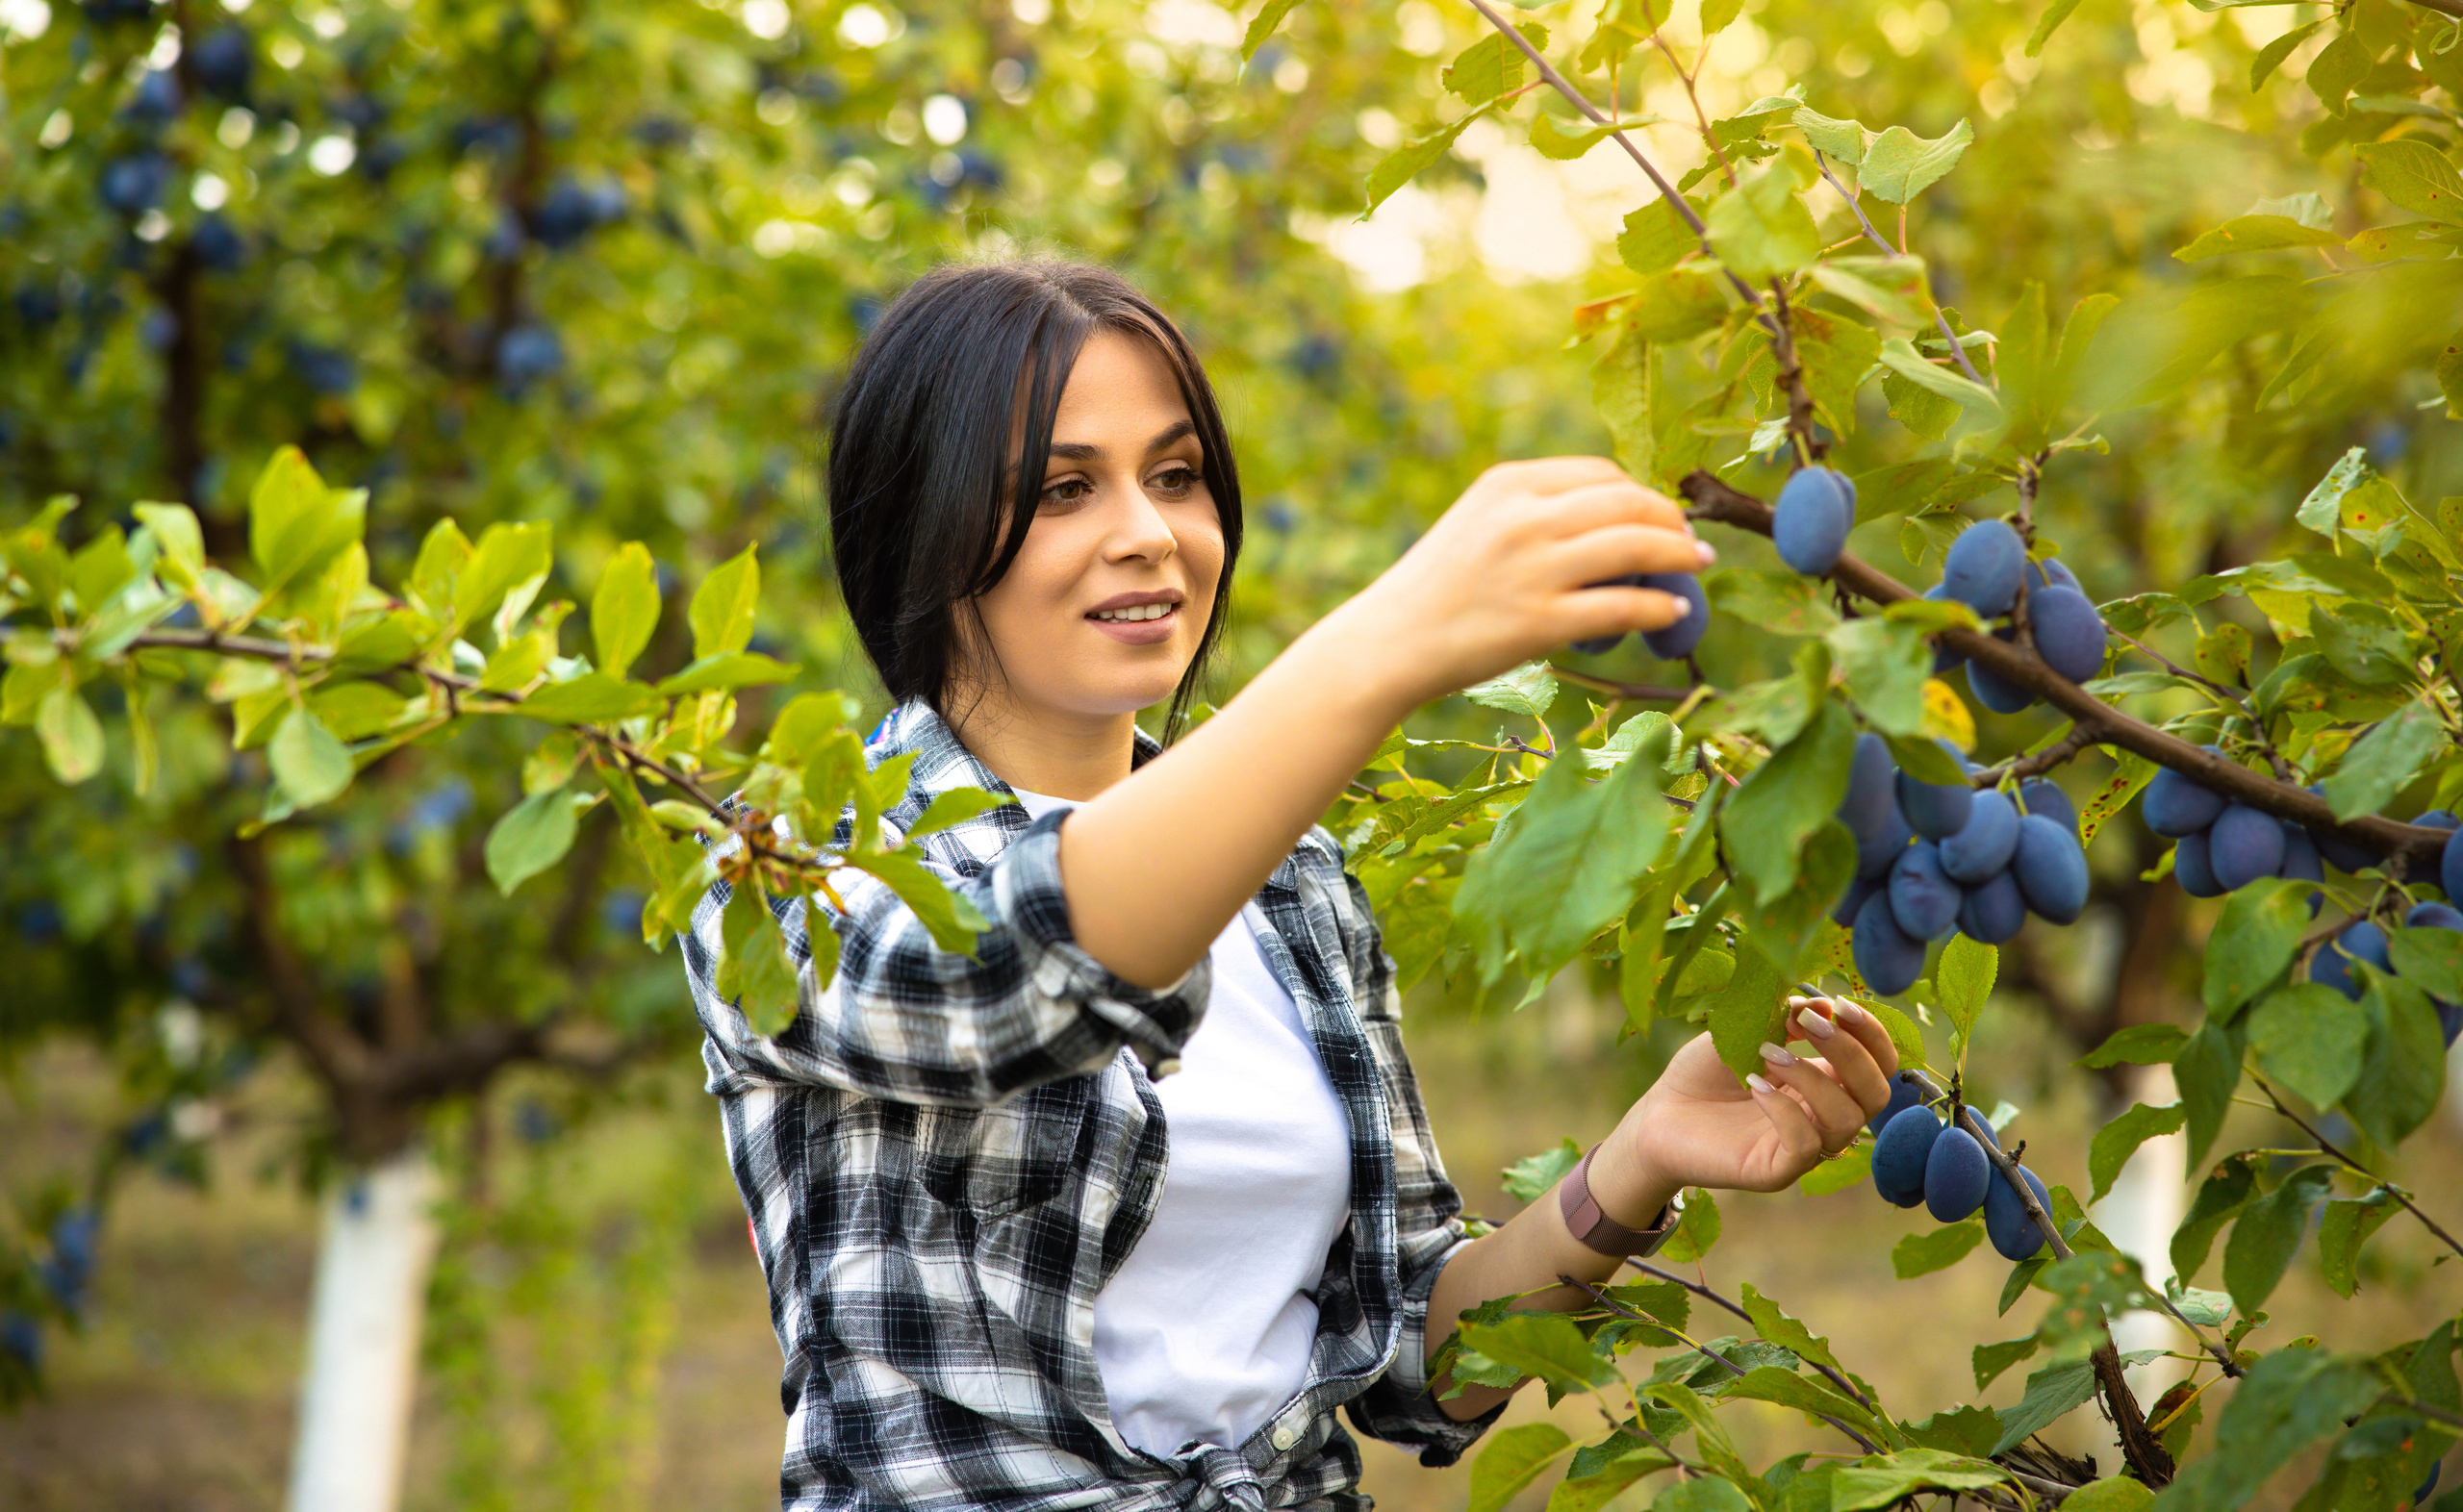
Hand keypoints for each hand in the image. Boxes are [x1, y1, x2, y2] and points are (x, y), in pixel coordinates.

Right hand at [1319, 457, 1713, 712]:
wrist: (1388, 642)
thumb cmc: (1436, 587)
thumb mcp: (1477, 522)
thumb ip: (1532, 509)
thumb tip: (1612, 515)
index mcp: (1508, 483)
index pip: (1600, 473)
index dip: (1643, 492)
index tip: (1659, 514)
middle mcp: (1523, 517)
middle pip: (1627, 503)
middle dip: (1672, 520)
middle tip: (1690, 541)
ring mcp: (1533, 569)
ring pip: (1636, 546)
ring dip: (1680, 555)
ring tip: (1696, 566)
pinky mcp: (1539, 621)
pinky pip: (1622, 606)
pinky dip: (1658, 607)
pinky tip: (1672, 611)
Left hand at [1589, 997, 1900, 1217]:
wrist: (1655, 1116)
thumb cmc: (1702, 1074)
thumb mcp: (1743, 1032)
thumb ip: (1783, 1017)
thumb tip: (1824, 1005)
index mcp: (1825, 1080)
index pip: (1878, 1063)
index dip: (1871, 1034)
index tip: (1840, 1005)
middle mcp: (1823, 1115)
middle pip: (1876, 1092)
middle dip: (1850, 1052)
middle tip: (1807, 1024)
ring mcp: (1804, 1147)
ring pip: (1845, 1120)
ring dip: (1812, 1078)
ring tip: (1768, 1055)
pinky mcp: (1777, 1171)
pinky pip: (1807, 1146)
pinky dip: (1785, 1110)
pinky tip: (1753, 1085)